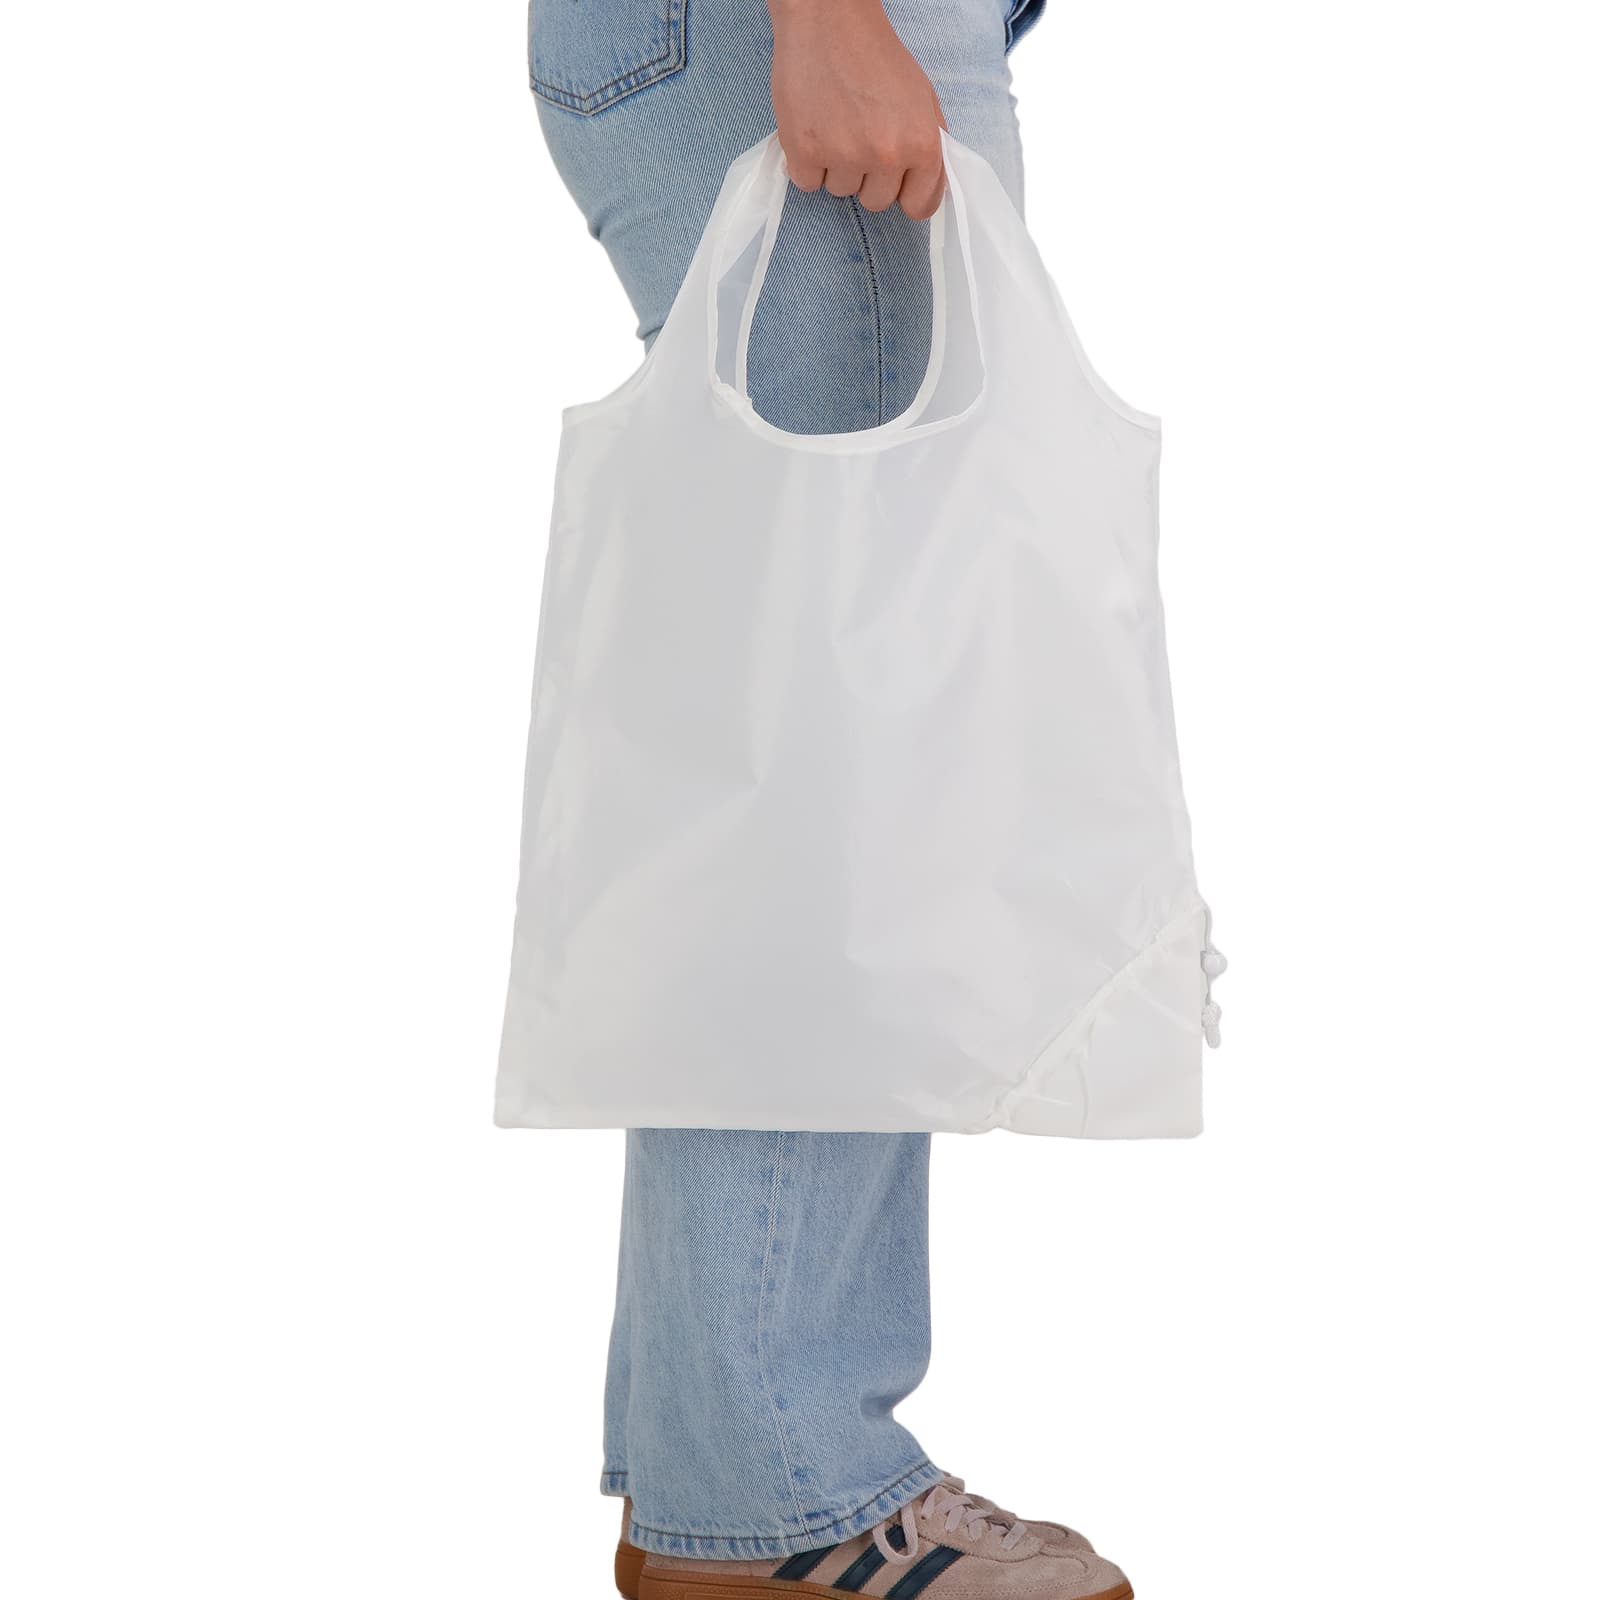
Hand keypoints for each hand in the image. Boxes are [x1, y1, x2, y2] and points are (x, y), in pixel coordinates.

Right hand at [768, 0, 946, 219]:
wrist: (829, 20)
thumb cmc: (876, 55)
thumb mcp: (922, 98)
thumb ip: (930, 145)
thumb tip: (929, 186)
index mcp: (922, 145)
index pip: (920, 207)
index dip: (906, 193)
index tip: (895, 181)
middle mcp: (886, 156)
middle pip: (877, 203)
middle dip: (868, 177)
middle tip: (859, 136)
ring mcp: (844, 157)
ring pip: (841, 192)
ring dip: (836, 167)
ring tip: (835, 125)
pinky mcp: (805, 153)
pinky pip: (808, 183)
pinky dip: (807, 163)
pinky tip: (814, 130)